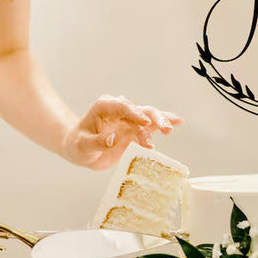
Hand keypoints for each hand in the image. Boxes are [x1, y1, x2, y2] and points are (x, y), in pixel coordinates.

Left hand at [61, 94, 183, 169]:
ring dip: (161, 122)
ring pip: (149, 116)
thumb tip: (114, 139)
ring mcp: (130, 119)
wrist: (82, 150)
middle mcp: (120, 109)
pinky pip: (152, 125)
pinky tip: (178, 122)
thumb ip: (97, 142)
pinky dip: (164, 123)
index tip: (145, 123)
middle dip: (153, 118)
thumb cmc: (79, 145)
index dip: (134, 114)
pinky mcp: (136, 129)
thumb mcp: (83, 146)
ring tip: (169, 131)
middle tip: (164, 129)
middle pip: (140, 110)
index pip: (122, 107)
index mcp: (104, 106)